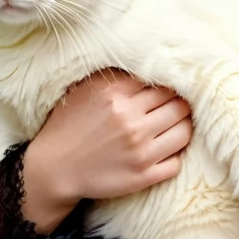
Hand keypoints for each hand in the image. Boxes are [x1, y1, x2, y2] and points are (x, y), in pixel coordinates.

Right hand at [21, 71, 191, 231]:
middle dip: (179, 102)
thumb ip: (117, 74)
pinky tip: (167, 148)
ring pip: (184, 130)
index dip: (168, 83)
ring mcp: (139, 151)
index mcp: (117, 95)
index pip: (163, 81)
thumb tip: (149, 62)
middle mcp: (131, 121)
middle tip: (174, 104)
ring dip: (183, 125)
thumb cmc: (70, 124)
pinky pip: (177, 161)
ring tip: (175, 123)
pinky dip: (176, 153)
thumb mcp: (87, 89)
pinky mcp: (143, 176)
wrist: (54, 168)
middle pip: (179, 104)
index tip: (166, 87)